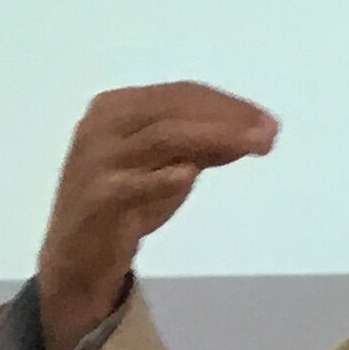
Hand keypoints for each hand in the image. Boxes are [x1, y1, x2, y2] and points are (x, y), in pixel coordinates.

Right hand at [37, 82, 278, 344]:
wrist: (78, 255)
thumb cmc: (129, 201)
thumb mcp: (170, 163)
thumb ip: (205, 144)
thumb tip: (255, 128)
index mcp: (117, 107)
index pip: (181, 94)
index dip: (229, 104)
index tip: (268, 121)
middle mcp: (102, 125)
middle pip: (174, 110)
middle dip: (228, 118)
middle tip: (270, 133)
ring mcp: (96, 161)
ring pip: (161, 138)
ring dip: (214, 138)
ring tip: (254, 147)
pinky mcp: (96, 199)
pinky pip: (131, 185)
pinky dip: (160, 178)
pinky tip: (187, 176)